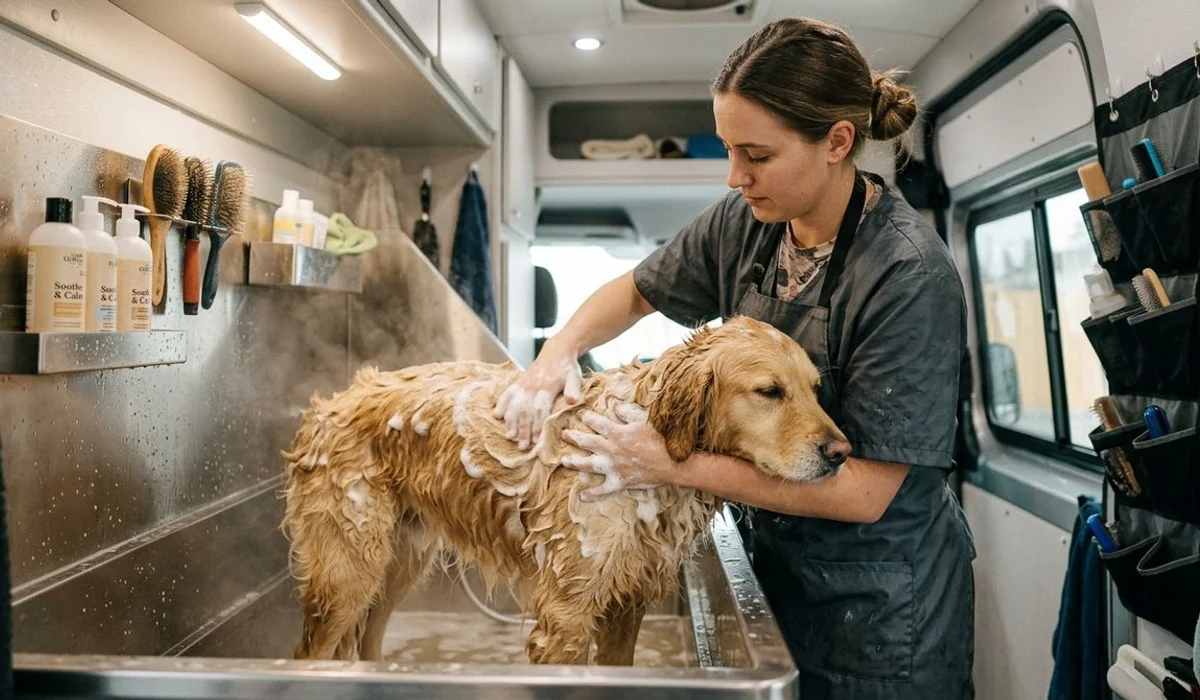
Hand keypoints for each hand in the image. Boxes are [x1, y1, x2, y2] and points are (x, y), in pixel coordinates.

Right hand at [494, 343, 583, 449]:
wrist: (557, 351)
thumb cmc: (567, 369)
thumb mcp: (575, 377)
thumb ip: (573, 389)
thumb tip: (572, 400)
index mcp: (547, 387)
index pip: (540, 410)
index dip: (537, 426)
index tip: (536, 442)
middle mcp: (533, 386)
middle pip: (525, 411)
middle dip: (523, 430)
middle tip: (521, 447)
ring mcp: (524, 384)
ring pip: (514, 404)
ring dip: (511, 421)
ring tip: (509, 436)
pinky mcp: (519, 382)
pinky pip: (507, 393)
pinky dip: (501, 404)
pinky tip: (497, 416)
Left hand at [561, 403, 676, 500]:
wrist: (674, 462)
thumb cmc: (661, 438)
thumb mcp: (645, 419)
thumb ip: (628, 412)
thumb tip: (616, 407)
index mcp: (616, 432)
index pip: (596, 422)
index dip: (587, 418)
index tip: (581, 415)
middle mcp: (611, 449)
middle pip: (586, 442)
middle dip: (573, 437)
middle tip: (563, 434)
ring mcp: (614, 466)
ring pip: (588, 464)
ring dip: (574, 462)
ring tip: (564, 460)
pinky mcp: (620, 481)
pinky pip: (603, 489)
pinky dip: (592, 493)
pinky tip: (582, 495)